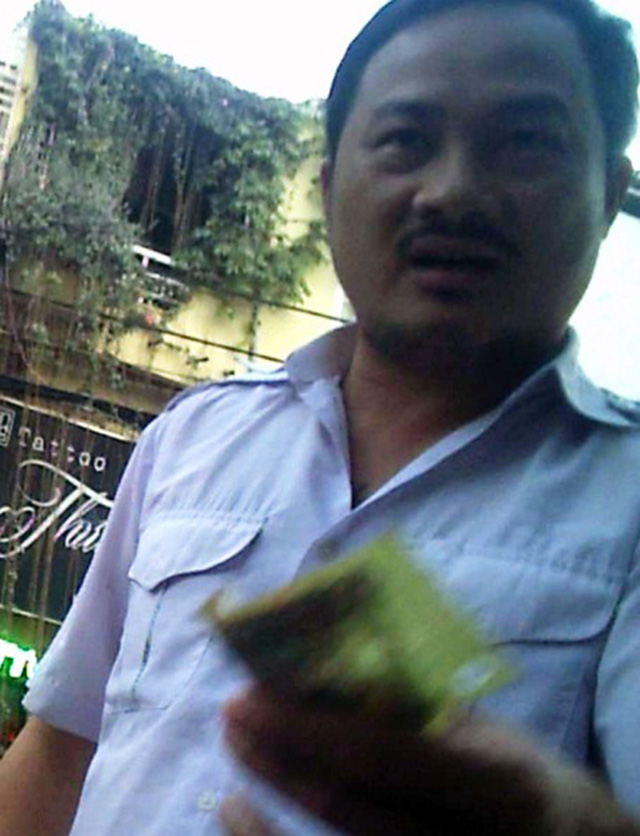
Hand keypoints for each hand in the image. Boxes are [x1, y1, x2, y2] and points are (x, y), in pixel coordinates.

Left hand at [221, 686, 639, 835]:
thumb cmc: (518, 767)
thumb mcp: (484, 727)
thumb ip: (417, 702)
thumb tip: (334, 659)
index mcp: (490, 780)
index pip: (383, 755)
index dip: (312, 727)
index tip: (257, 691)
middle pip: (348, 804)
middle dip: (280, 755)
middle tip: (234, 710)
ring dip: (274, 790)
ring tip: (237, 743)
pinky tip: (241, 808)